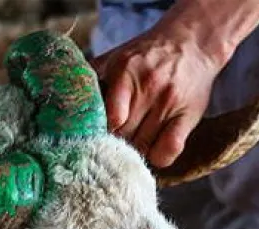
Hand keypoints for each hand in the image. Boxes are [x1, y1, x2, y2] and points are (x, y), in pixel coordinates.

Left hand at [91, 24, 224, 168]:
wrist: (192, 42)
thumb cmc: (147, 56)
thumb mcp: (117, 58)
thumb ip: (92, 78)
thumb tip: (67, 105)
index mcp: (126, 71)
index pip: (109, 118)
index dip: (98, 134)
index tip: (93, 138)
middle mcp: (149, 87)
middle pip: (123, 135)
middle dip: (114, 144)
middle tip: (109, 145)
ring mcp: (169, 103)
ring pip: (144, 146)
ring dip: (134, 151)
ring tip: (131, 144)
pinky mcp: (188, 116)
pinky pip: (168, 151)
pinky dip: (157, 157)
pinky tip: (153, 149)